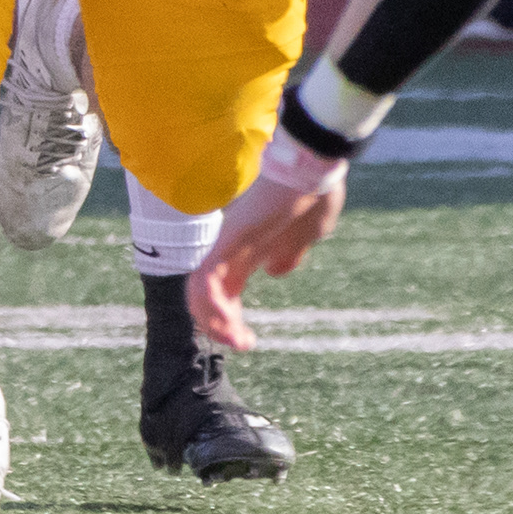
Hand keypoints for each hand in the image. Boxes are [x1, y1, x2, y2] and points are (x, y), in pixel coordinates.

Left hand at [188, 163, 350, 349]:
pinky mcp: (228, 240)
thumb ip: (289, 252)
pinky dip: (209, 305)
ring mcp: (227, 243)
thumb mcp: (308, 233)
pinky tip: (227, 322)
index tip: (248, 341)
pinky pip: (204, 278)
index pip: (225, 290)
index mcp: (250, 250)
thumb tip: (275, 273)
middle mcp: (232, 248)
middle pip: (207, 295)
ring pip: (199, 291)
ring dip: (213, 321)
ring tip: (237, 339)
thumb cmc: (313, 194)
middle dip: (219, 327)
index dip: (230, 319)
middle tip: (243, 345)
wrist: (311, 169)